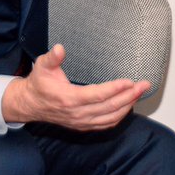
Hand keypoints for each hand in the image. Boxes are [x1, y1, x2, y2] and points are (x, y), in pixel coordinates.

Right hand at [1, 44, 148, 130]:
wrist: (30, 104)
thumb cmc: (39, 84)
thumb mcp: (42, 67)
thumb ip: (52, 57)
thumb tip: (60, 48)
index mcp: (69, 99)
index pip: (97, 96)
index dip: (114, 89)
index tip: (129, 82)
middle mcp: (77, 113)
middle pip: (109, 107)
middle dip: (129, 96)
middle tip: (144, 85)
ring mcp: (81, 121)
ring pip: (110, 117)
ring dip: (128, 105)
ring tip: (140, 92)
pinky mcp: (84, 125)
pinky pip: (106, 124)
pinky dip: (120, 115)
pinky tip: (129, 105)